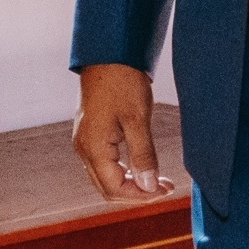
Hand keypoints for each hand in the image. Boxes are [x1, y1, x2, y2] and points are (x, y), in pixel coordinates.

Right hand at [72, 63, 175, 201]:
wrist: (108, 53)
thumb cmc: (123, 81)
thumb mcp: (138, 119)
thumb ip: (143, 155)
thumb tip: (149, 187)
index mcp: (92, 147)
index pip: (114, 188)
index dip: (140, 195)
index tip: (164, 191)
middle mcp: (83, 148)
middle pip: (107, 187)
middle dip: (136, 192)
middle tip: (165, 187)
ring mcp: (84, 140)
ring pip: (105, 176)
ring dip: (131, 182)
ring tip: (157, 179)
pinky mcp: (90, 132)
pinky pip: (104, 162)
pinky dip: (124, 169)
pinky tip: (141, 164)